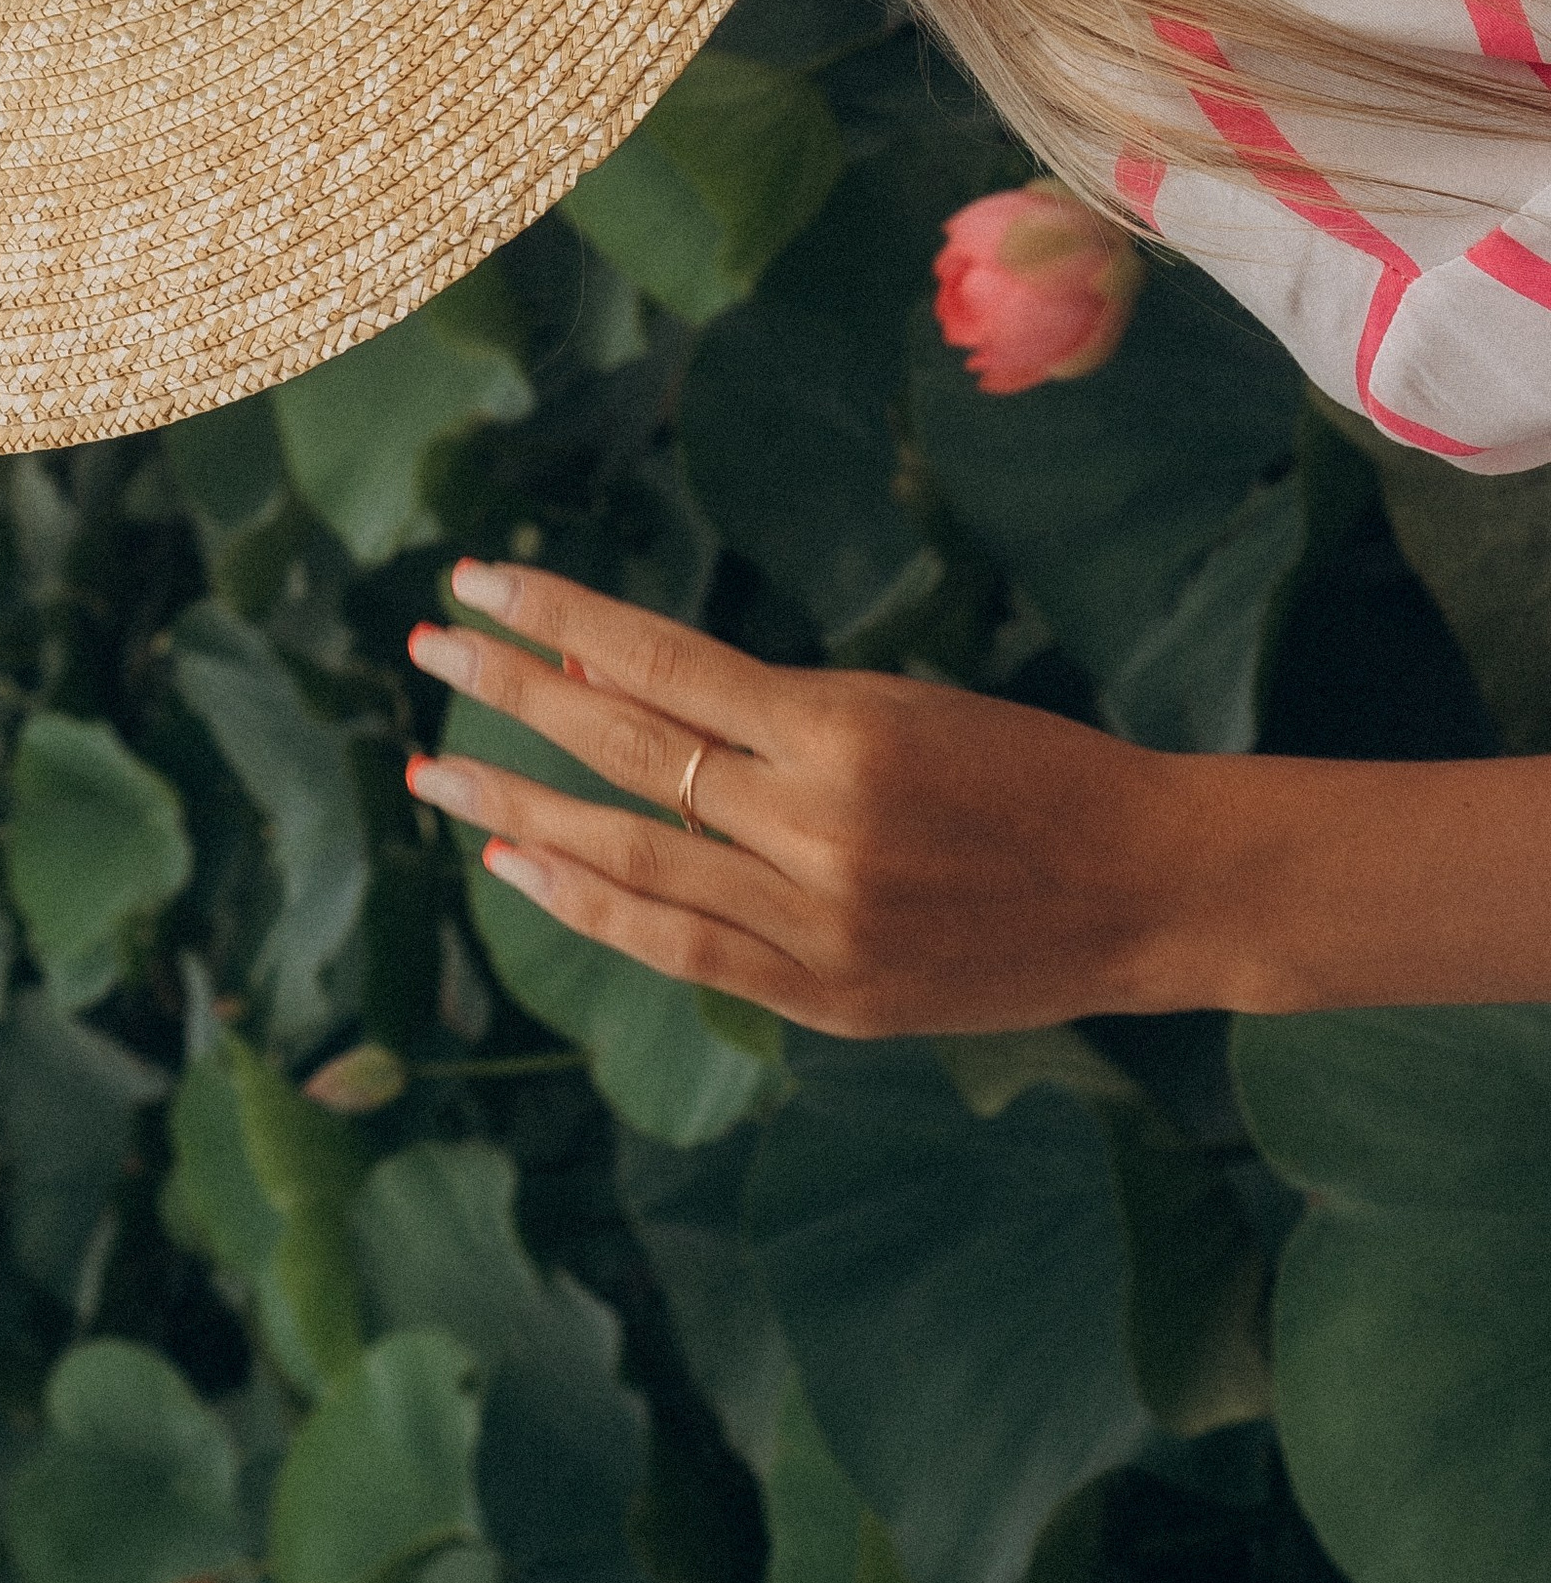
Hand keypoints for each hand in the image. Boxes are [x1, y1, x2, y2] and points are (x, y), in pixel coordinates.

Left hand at [404, 558, 1229, 1037]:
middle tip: (431, 650)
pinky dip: (591, 906)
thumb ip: (761, 709)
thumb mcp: (899, 704)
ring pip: (628, 857)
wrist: (1151, 886)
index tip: (480, 584)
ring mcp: (815, 923)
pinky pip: (677, 947)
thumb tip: (608, 676)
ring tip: (438, 773)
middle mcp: (816, 826)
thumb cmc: (1031, 772)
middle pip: (624, 753)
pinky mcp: (826, 998)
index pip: (657, 662)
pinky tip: (523, 869)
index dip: (558, 620)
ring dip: (519, 812)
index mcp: (842, 729)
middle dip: (512, 699)